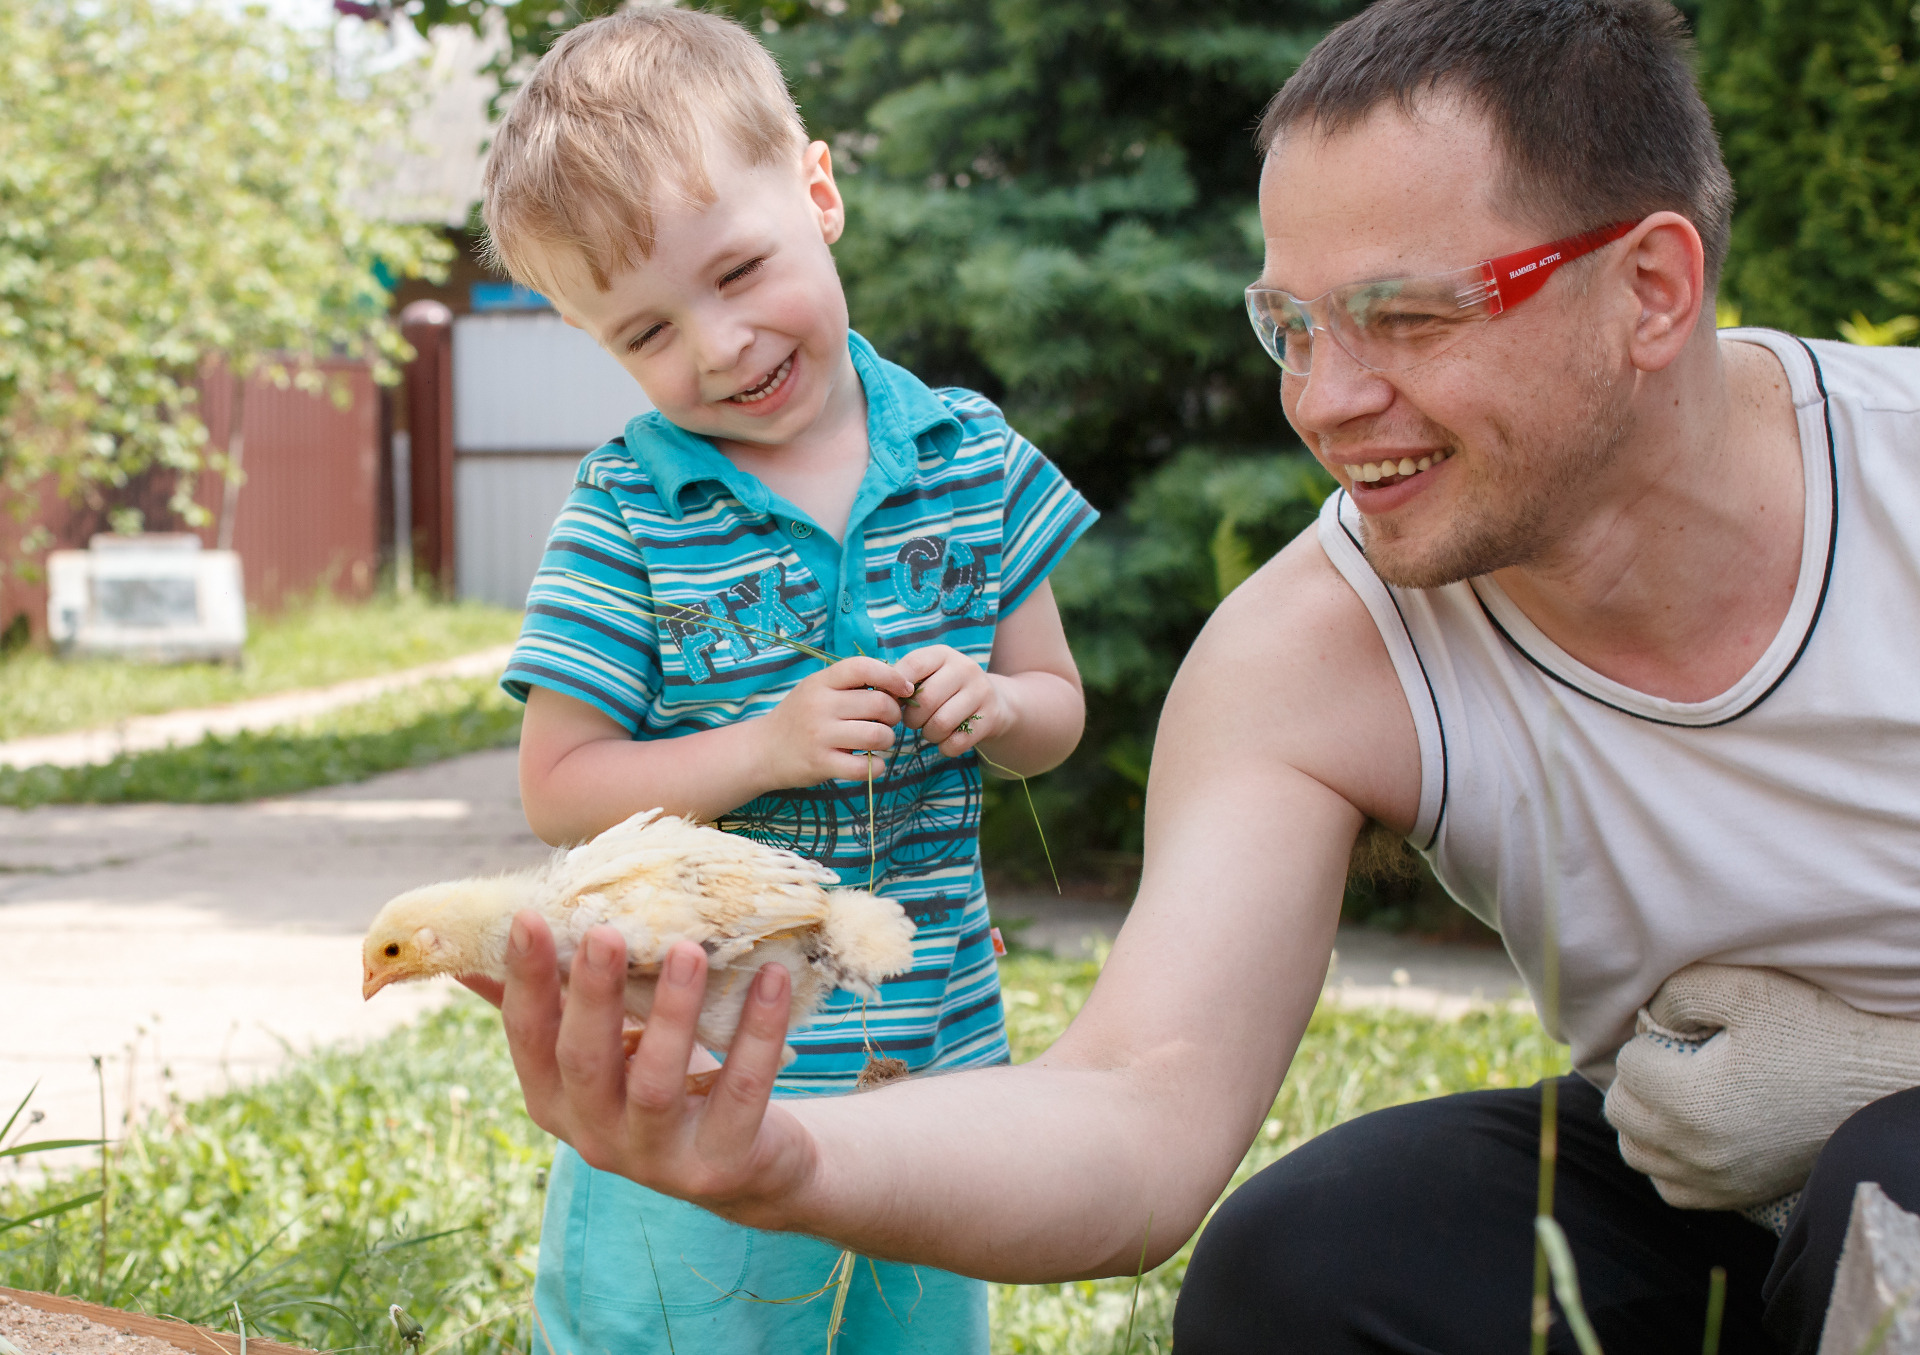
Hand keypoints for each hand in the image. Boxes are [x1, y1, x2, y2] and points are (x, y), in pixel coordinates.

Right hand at [494, 910, 818, 1226]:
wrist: (747, 1166)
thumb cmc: (663, 1081)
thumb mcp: (605, 1045)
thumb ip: (550, 1001)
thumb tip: (471, 945)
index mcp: (554, 1099)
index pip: (526, 1037)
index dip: (524, 981)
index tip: (528, 917)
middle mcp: (593, 1135)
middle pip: (583, 1062)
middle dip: (592, 995)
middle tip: (605, 932)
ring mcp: (655, 1158)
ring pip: (656, 1083)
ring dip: (672, 1013)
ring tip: (689, 950)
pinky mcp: (719, 1165)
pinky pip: (740, 1092)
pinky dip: (757, 1033)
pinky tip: (772, 978)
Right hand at [756, 656, 911, 786]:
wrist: (762, 751)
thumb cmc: (799, 717)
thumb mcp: (817, 690)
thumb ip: (850, 684)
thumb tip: (899, 684)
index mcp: (821, 682)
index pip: (863, 667)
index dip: (892, 676)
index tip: (905, 690)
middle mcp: (819, 705)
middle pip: (879, 703)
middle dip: (893, 714)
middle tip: (886, 722)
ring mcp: (819, 735)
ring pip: (877, 735)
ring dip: (887, 740)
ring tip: (877, 742)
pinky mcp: (821, 764)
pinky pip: (866, 766)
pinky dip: (877, 766)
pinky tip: (871, 763)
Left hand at [895, 646, 1009, 756]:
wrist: (994, 702)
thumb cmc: (946, 689)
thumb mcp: (928, 676)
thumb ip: (903, 681)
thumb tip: (878, 695)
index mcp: (943, 654)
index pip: (913, 666)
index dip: (896, 688)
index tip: (894, 702)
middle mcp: (965, 668)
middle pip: (926, 700)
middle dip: (912, 719)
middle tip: (913, 722)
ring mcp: (981, 692)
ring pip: (941, 724)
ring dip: (928, 735)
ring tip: (930, 731)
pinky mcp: (991, 717)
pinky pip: (957, 742)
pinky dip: (945, 747)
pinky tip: (946, 741)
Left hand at [1603, 964, 1919, 1209]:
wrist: (1878, 1089)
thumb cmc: (1816, 1034)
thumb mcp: (1745, 990)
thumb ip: (1677, 993)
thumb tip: (1646, 1018)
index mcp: (1691, 1101)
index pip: (1628, 1063)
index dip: (1654, 1038)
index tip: (1691, 1033)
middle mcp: (1695, 1152)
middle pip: (1621, 1109)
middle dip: (1640, 1076)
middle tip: (1680, 1057)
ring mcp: (1714, 1181)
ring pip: (1636, 1151)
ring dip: (1644, 1118)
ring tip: (1681, 1090)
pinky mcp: (1734, 1197)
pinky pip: (1669, 1187)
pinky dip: (1667, 1159)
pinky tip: (1692, 1130)